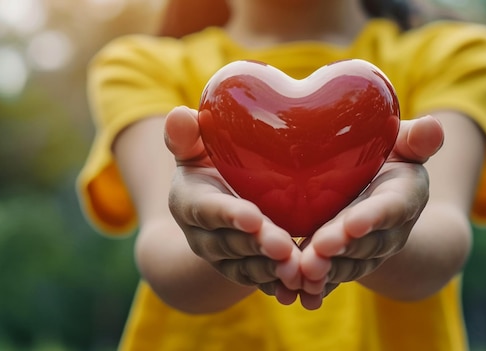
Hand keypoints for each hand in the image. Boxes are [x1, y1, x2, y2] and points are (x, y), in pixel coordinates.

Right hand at [164, 106, 301, 304]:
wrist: (215, 206)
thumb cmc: (208, 165)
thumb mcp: (193, 149)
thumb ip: (185, 136)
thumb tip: (178, 115)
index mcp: (191, 203)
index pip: (208, 210)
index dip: (229, 215)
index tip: (252, 216)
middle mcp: (205, 237)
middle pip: (232, 244)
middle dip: (258, 247)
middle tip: (284, 247)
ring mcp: (226, 259)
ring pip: (250, 268)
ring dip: (274, 272)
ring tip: (300, 271)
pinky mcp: (248, 270)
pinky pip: (265, 282)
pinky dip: (284, 287)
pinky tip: (307, 290)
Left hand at [298, 115, 443, 308]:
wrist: (379, 199)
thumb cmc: (388, 161)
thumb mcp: (404, 147)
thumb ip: (416, 139)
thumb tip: (432, 125)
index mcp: (403, 198)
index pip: (390, 209)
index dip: (373, 217)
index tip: (354, 222)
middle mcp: (387, 233)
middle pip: (365, 244)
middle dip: (342, 249)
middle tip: (318, 252)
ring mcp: (365, 253)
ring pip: (345, 266)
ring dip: (324, 272)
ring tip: (301, 272)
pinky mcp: (343, 264)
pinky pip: (329, 280)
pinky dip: (312, 288)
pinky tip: (290, 294)